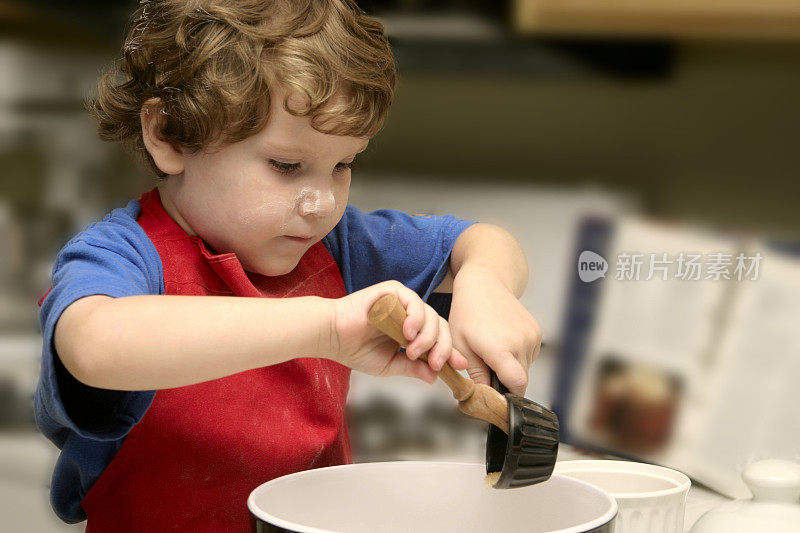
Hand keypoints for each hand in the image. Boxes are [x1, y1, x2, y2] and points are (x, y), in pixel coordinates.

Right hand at [331, 280, 467, 382]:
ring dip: (427, 336)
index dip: (450, 352)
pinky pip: (414, 301)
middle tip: (434, 363)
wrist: (331, 336)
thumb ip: (412, 368)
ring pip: (430, 315)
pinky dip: (416, 317)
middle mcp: (410, 314)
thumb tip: (434, 377)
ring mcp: (402, 301)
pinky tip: (408, 333)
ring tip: (413, 350)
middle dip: (442, 347)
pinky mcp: (392, 291)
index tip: (459, 367)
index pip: (438, 338)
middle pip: (440, 326)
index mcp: (411, 330)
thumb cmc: (355, 349)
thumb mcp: (389, 365)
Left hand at [448, 265, 542, 395]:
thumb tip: (485, 394)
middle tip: (487, 369)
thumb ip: (475, 373)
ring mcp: (531, 336)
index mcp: (500, 348)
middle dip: (505, 381)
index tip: (496, 396)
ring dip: (512, 367)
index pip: (517, 385)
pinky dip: (518, 355)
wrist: (484, 284)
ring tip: (494, 350)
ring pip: (526, 367)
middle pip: (521, 379)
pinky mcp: (537, 332)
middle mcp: (520, 343)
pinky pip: (530, 355)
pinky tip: (504, 341)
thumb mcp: (461, 345)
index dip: (508, 395)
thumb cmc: (467, 313)